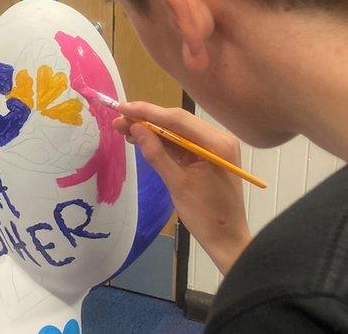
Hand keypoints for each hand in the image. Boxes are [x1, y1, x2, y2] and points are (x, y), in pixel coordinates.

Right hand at [113, 102, 250, 273]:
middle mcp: (219, 138)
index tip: (122, 108)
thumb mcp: (177, 184)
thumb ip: (156, 154)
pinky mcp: (210, 155)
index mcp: (216, 143)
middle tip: (119, 121)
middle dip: (147, 120)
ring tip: (125, 130)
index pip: (177, 119)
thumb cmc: (206, 216)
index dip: (147, 112)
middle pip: (178, 121)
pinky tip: (144, 140)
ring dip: (153, 131)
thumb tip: (135, 128)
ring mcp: (216, 146)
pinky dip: (164, 142)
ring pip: (179, 131)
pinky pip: (184, 143)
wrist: (228, 240)